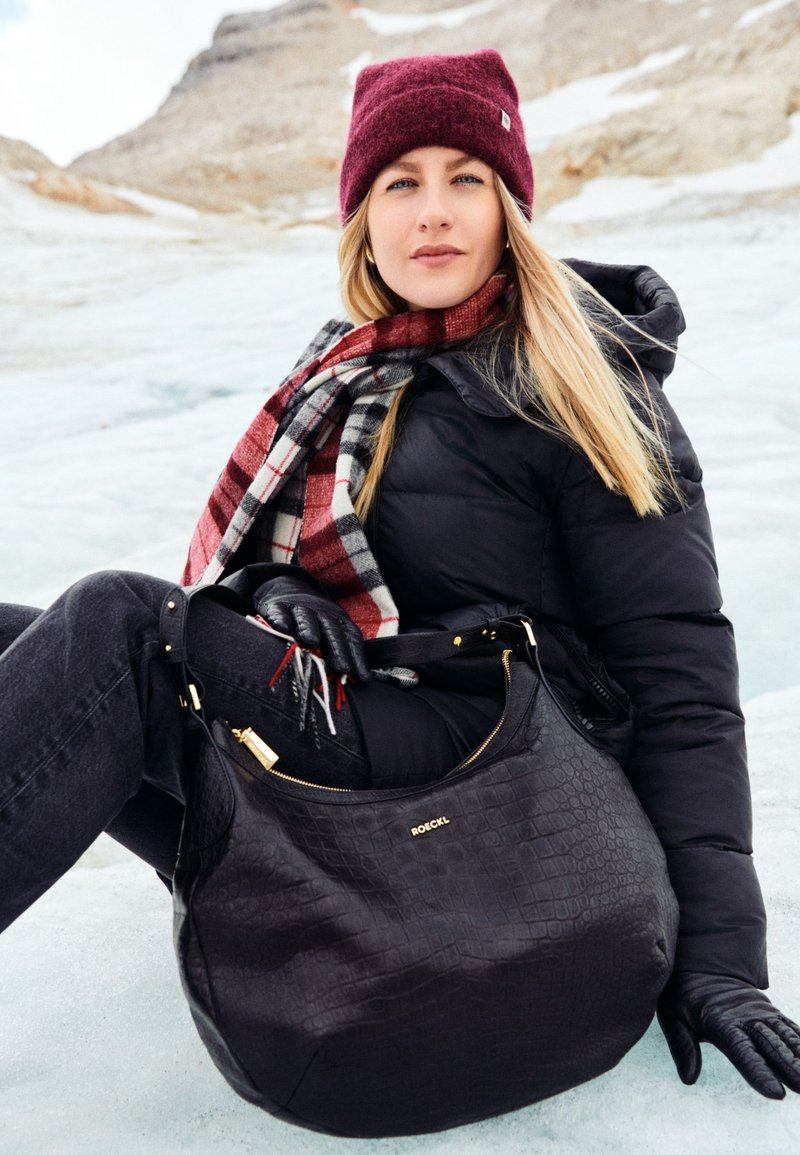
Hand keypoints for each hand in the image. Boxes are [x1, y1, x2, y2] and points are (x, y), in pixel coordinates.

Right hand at [255, 573, 370, 682]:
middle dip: (338, 649)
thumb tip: (356, 682)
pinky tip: (282, 628)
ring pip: (306, 618)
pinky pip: (279, 612)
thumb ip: (338, 656)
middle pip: (331, 631)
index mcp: (338, 621)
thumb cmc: (312, 622)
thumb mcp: (329, 633)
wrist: (287, 588)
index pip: (351, 638)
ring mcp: (299, 608)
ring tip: (312, 642)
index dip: (358, 657)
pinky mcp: (276, 606)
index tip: (363, 677)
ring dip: (309, 629)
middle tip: (342, 668)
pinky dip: (280, 618)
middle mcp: (321, 613)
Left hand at [657, 971, 799, 1098]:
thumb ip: (682, 1046)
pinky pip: (788, 1027)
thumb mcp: (672, 1016)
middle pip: (771, 1046)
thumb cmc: (683, 993)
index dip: (759, 1072)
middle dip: (789, 1068)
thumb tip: (688, 1078)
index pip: (742, 1051)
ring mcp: (760, 1013)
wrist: (700, 962)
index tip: (776, 1093)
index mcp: (720, 1022)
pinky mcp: (768, 1011)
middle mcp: (745, 1018)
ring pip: (785, 1037)